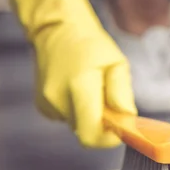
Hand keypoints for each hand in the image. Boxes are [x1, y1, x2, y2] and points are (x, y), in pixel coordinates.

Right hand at [0, 0, 135, 147]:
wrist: (57, 31)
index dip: (110, 138)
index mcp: (79, 85)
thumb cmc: (90, 45)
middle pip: (87, 132)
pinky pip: (69, 119)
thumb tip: (127, 118)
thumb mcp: (117, 63)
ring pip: (78, 126)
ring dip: (92, 116)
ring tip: (95, 91)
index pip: (92, 133)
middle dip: (105, 125)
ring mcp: (47, 104)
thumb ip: (122, 92)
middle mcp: (58, 98)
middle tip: (113, 104)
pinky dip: (80, 112)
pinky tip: (80, 92)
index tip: (123, 128)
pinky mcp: (43, 107)